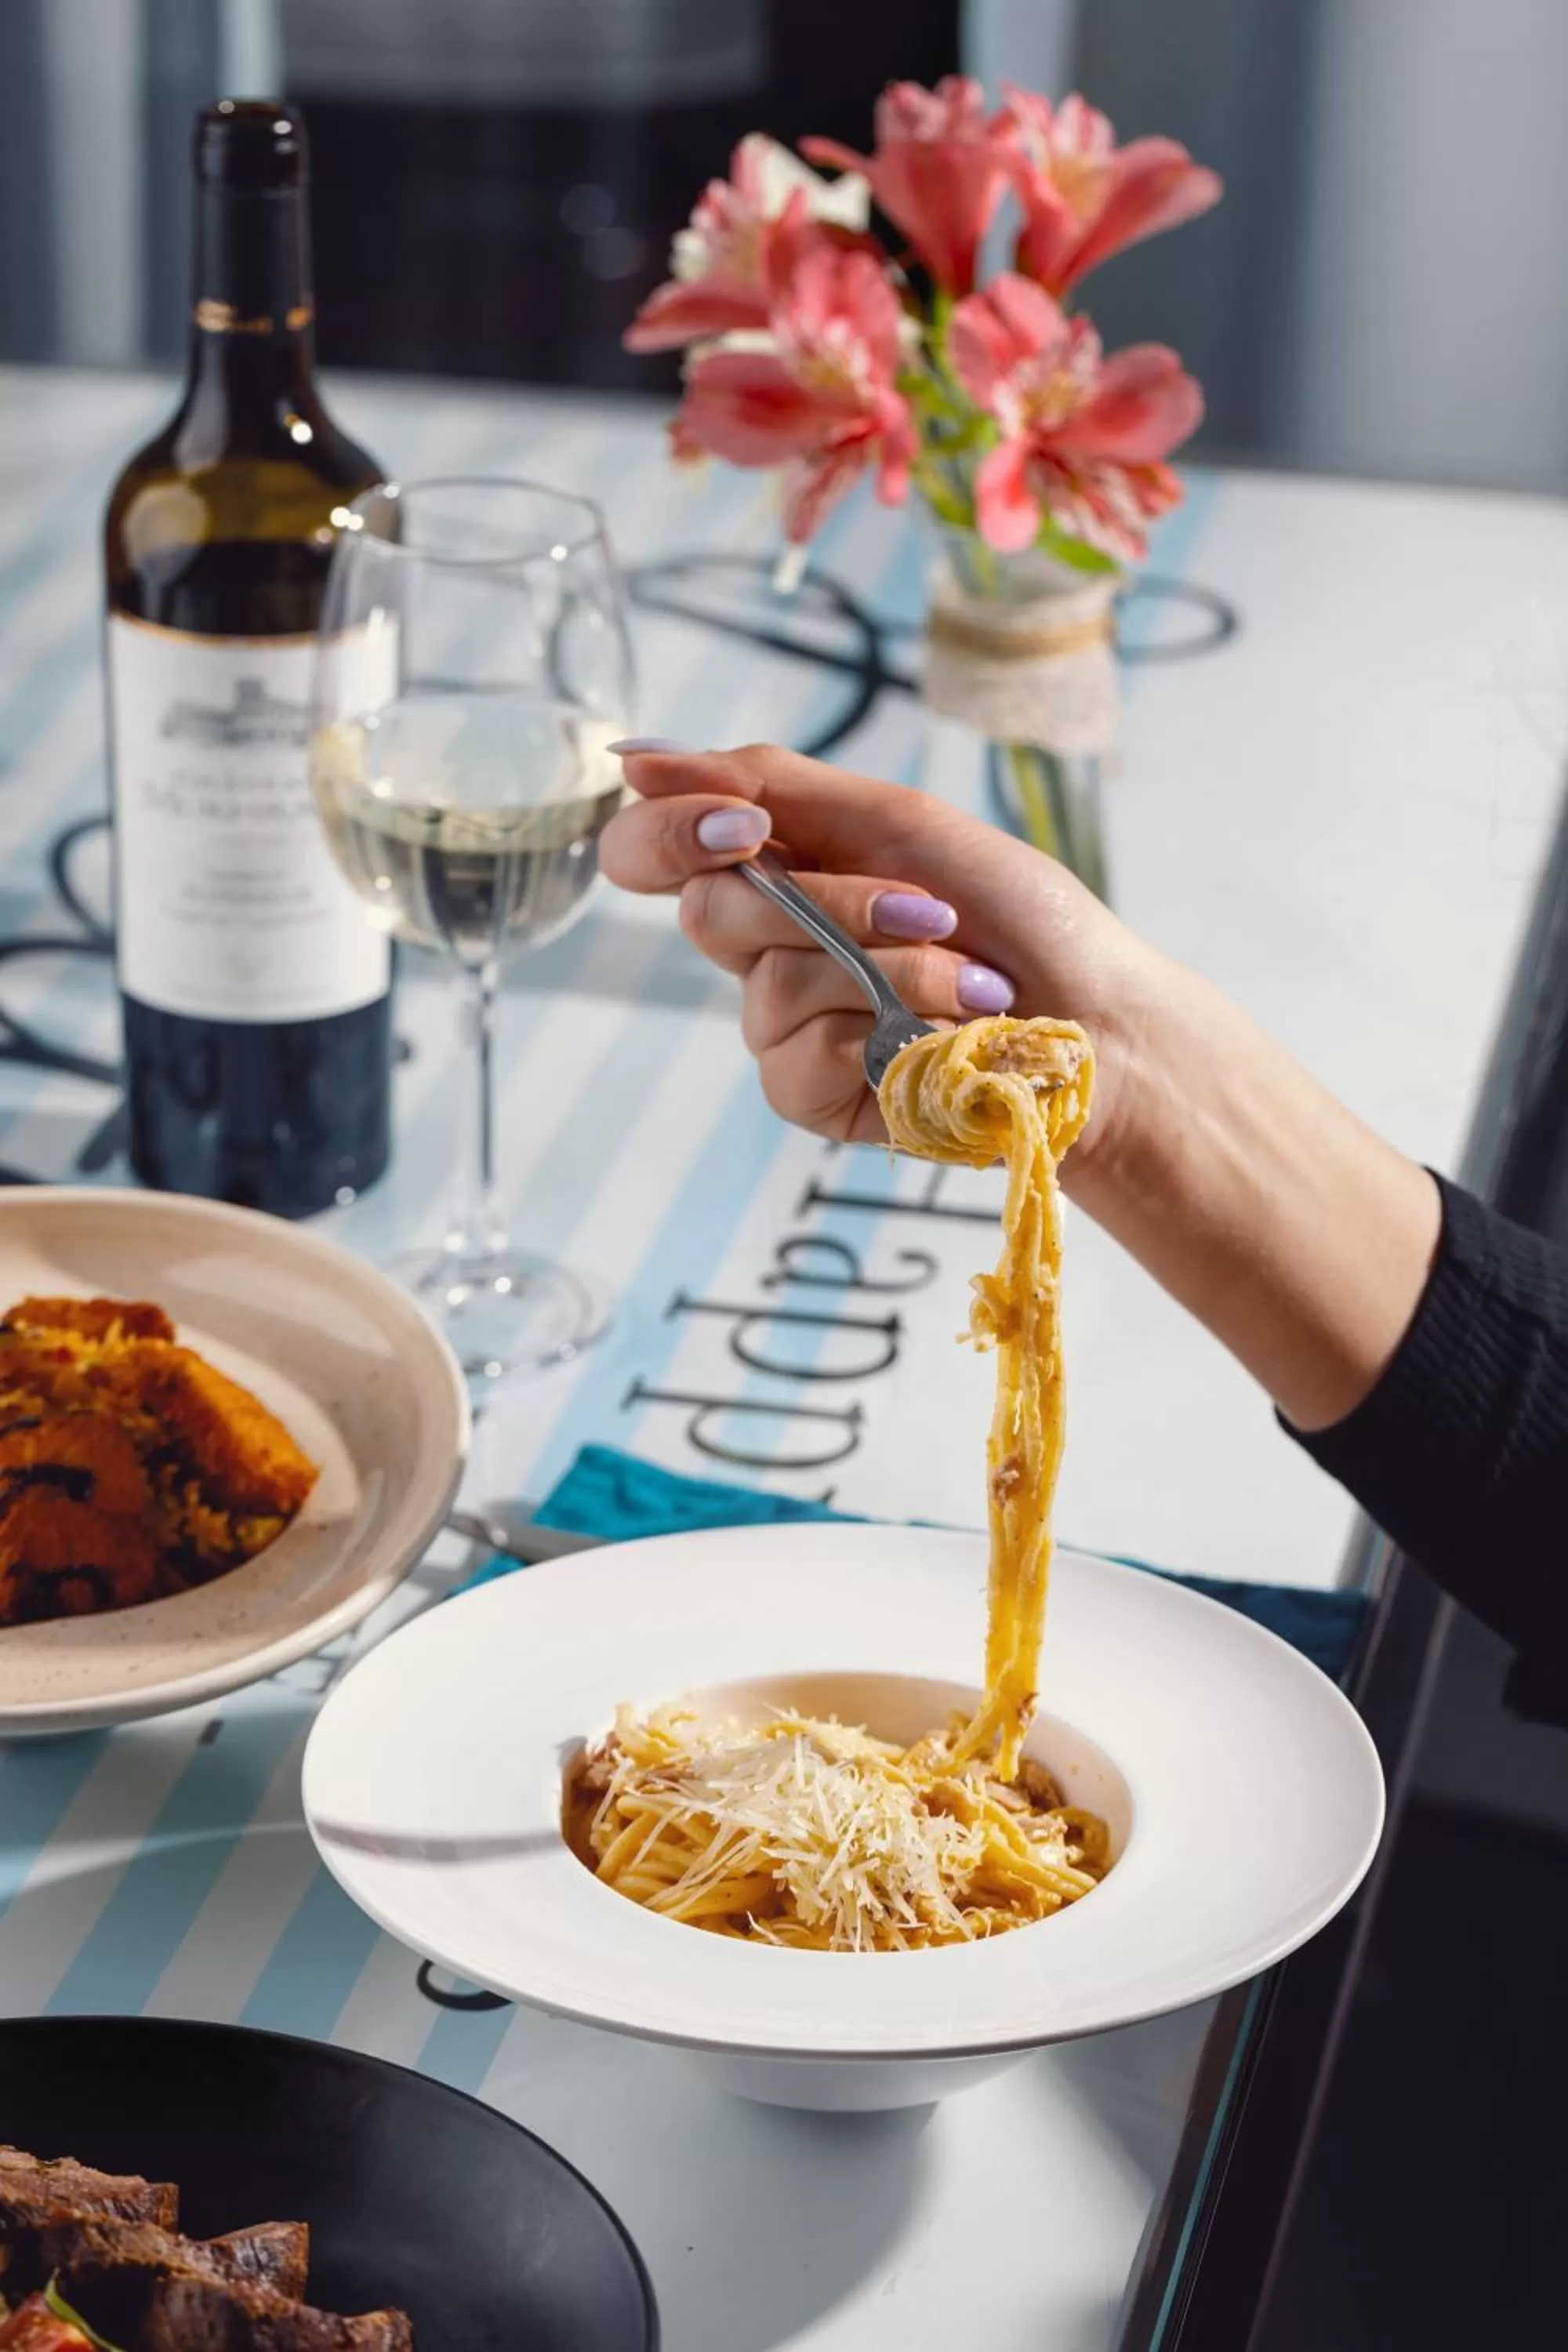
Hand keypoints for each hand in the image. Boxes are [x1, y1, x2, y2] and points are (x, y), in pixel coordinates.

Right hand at [601, 739, 1440, 1430]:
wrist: (1100, 1021)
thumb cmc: (1020, 917)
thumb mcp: (900, 822)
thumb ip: (769, 783)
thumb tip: (634, 756)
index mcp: (776, 868)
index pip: (648, 850)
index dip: (666, 832)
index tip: (742, 827)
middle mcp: (762, 948)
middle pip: (710, 911)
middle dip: (835, 903)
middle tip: (932, 908)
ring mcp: (782, 1027)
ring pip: (770, 988)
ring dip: (890, 972)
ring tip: (972, 985)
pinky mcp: (809, 1097)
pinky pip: (800, 1059)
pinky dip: (889, 1035)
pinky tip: (946, 1041)